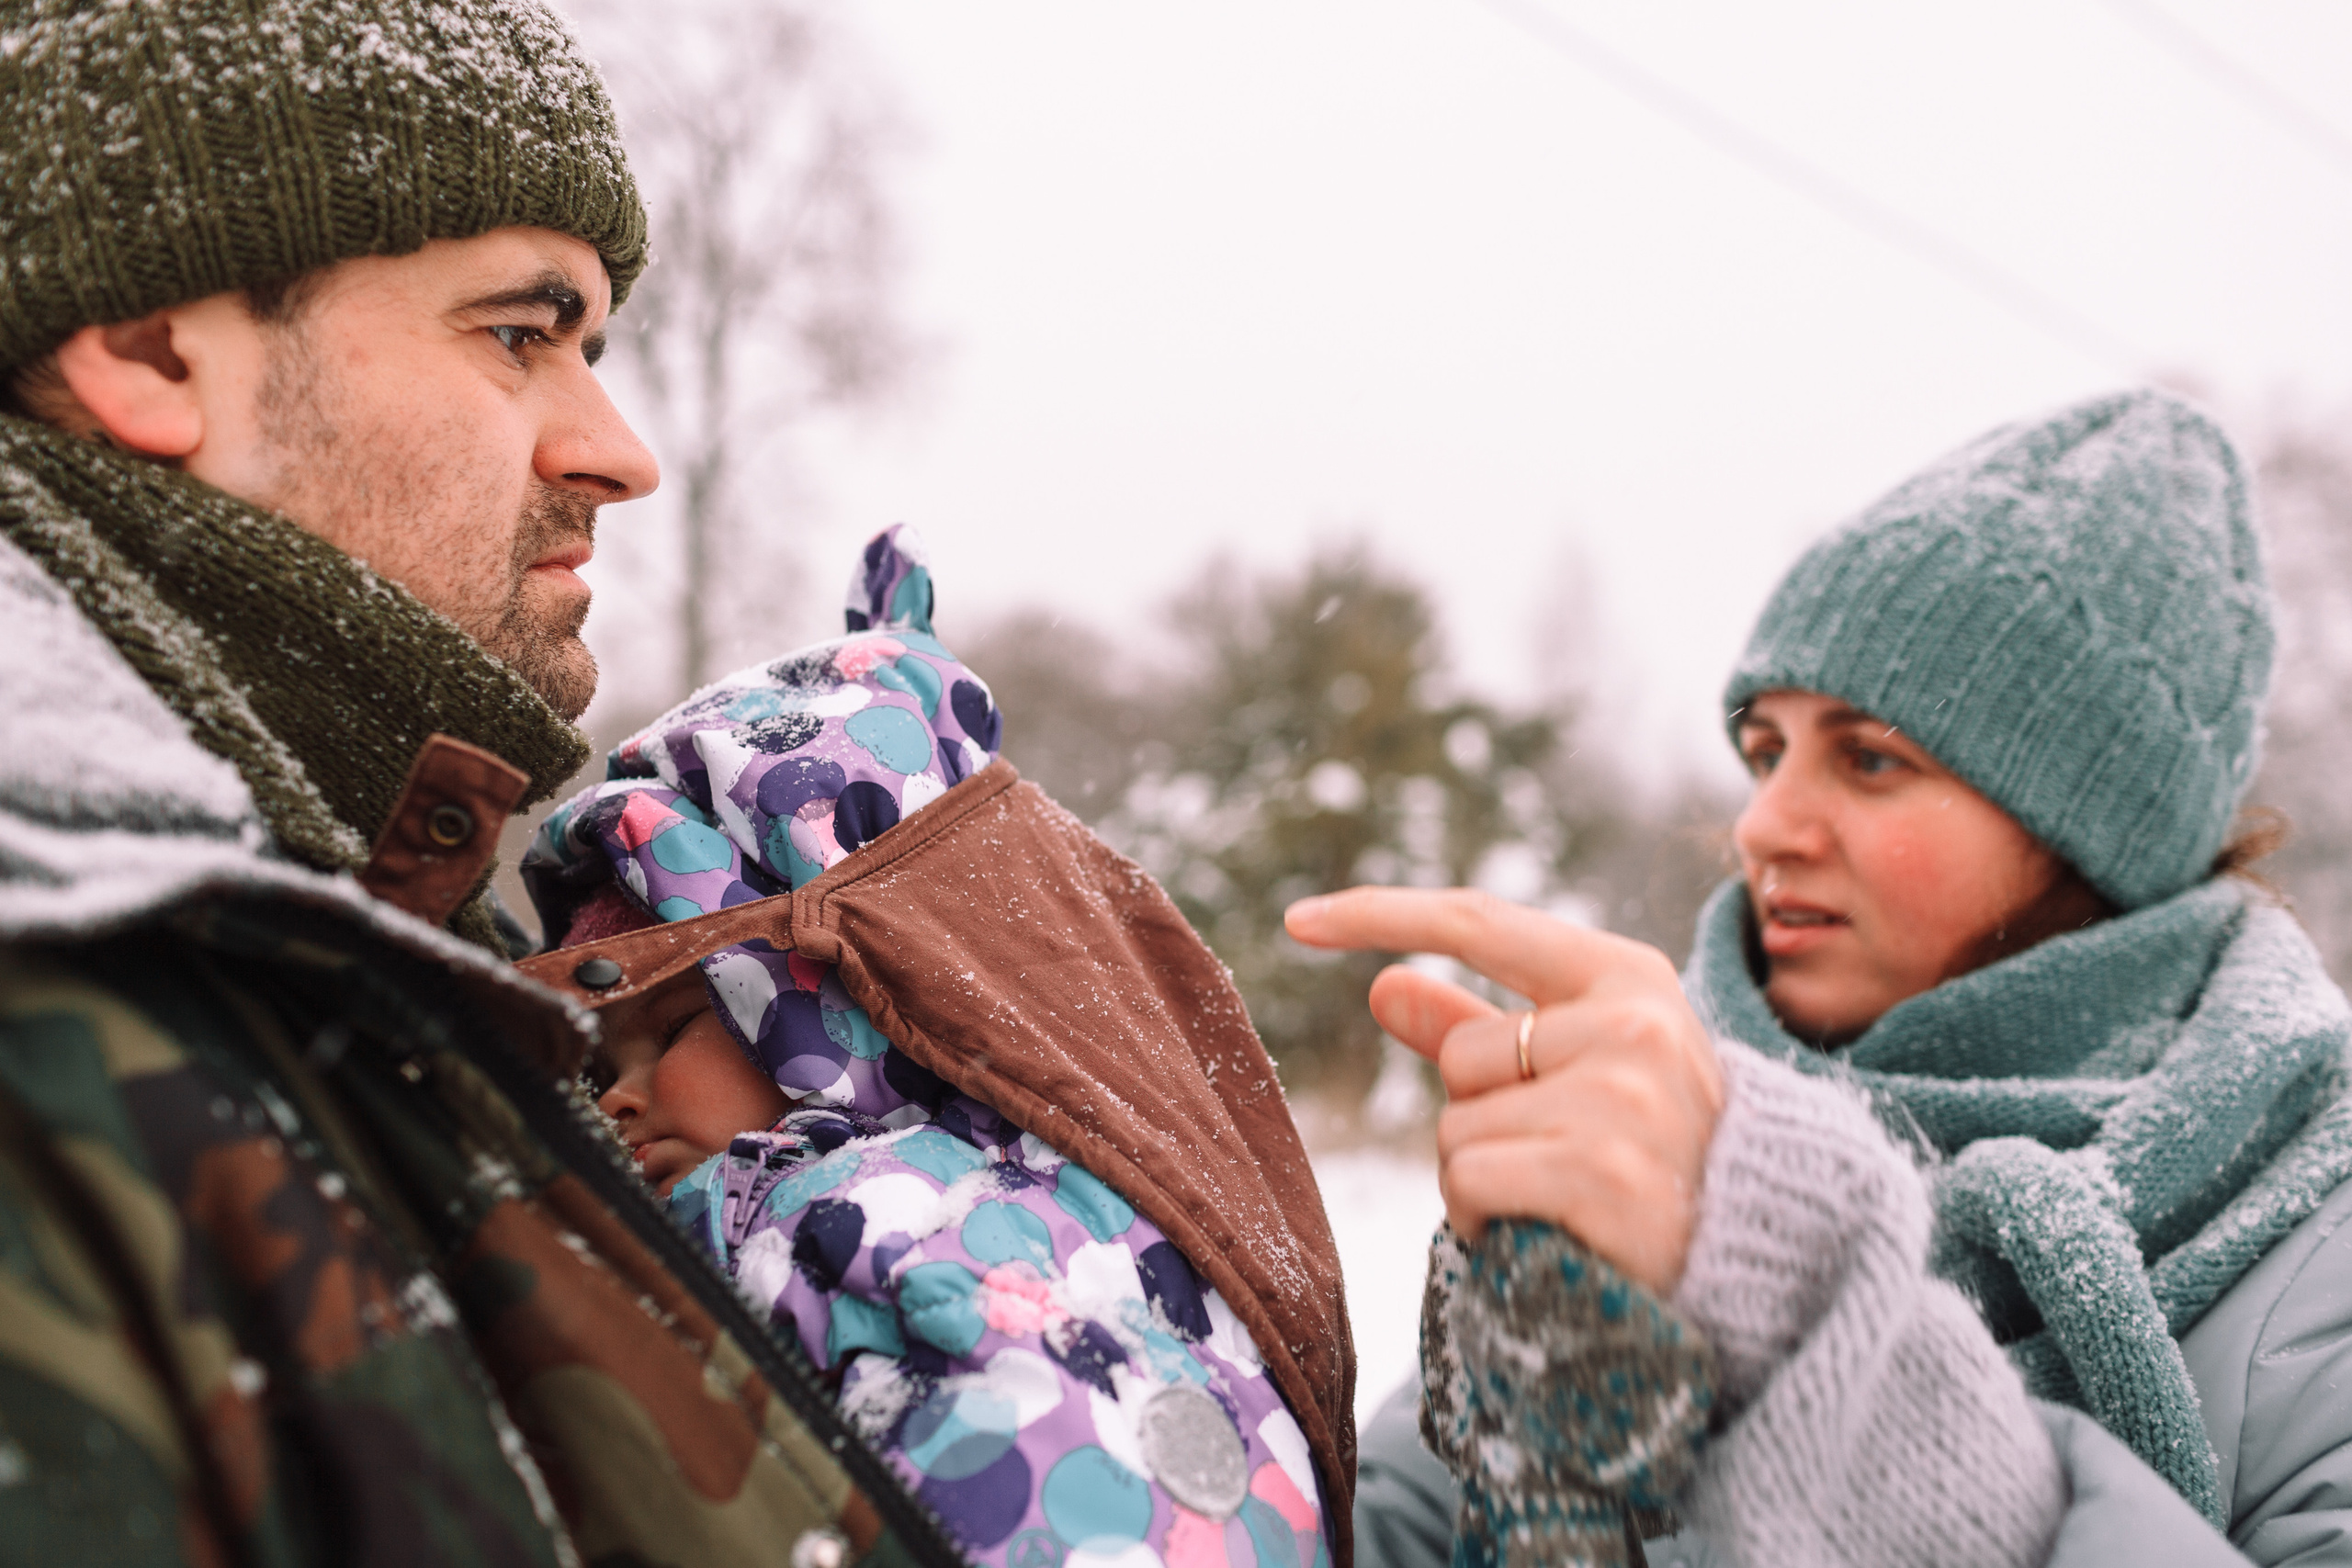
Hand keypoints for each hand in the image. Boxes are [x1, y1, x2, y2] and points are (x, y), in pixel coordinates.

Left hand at [1285, 887, 1723, 1293]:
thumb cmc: (1644, 1163)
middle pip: (1462, 1056)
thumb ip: (1476, 1030)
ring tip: (1565, 1204)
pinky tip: (1550, 1239)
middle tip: (1564, 1162)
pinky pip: (1469, 1183)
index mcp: (1628, 978)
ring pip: (1457, 1128)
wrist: (1748, 1276)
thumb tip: (1383, 986)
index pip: (1480, 923)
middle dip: (1484, 1118)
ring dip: (1484, 1181)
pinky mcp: (1603, 1173)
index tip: (1299, 919)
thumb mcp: (1573, 1077)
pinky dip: (1485, 1224)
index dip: (1382, 914)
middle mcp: (1635, 1024)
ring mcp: (1624, 1097)